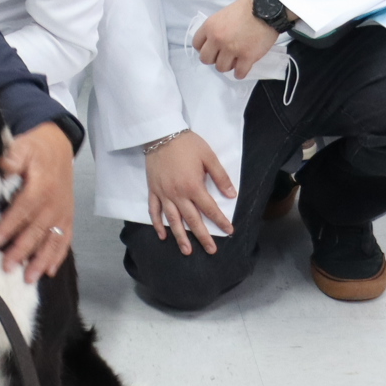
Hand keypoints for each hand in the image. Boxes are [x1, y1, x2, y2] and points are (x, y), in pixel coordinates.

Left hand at [0, 121, 76, 280]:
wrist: (58, 146)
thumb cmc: (35, 148)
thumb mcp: (22, 145)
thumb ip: (12, 156)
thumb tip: (2, 165)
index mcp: (42, 185)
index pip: (24, 208)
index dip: (10, 225)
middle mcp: (54, 203)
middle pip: (37, 230)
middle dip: (22, 250)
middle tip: (7, 266)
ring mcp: (63, 213)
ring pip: (51, 240)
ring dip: (40, 260)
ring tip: (28, 278)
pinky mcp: (68, 218)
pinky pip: (64, 241)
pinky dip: (57, 257)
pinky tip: (48, 272)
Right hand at [144, 130, 235, 254]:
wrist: (161, 134)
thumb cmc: (187, 144)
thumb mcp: (209, 157)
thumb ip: (220, 177)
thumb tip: (232, 195)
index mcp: (193, 186)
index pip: (210, 209)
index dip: (220, 221)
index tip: (229, 231)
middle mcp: (178, 194)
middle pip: (192, 220)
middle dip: (203, 236)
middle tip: (211, 250)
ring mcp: (164, 194)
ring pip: (173, 220)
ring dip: (180, 237)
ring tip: (187, 251)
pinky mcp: (153, 190)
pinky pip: (154, 210)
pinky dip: (158, 224)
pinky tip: (163, 235)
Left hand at [192, 0, 280, 76]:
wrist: (266, 9)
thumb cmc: (245, 8)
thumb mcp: (222, 14)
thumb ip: (215, 28)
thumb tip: (214, 42)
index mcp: (210, 27)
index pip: (196, 44)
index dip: (204, 48)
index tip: (211, 49)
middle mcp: (217, 39)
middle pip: (206, 59)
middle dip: (213, 59)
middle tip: (222, 56)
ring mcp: (232, 49)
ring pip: (221, 68)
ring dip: (227, 66)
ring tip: (234, 61)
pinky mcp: (247, 57)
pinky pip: (239, 73)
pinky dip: (240, 73)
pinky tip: (242, 69)